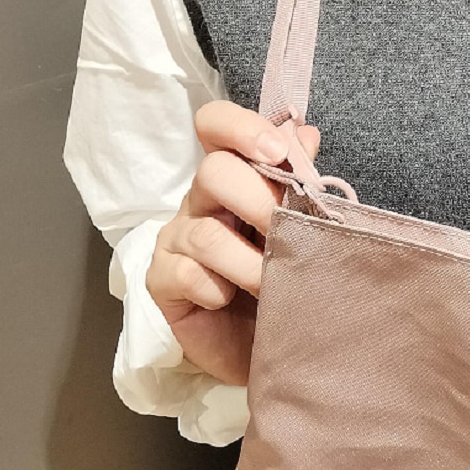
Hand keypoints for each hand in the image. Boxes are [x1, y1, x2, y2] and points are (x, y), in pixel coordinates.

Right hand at [145, 101, 320, 385]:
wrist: (270, 343)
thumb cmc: (283, 277)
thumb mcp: (299, 228)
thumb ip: (299, 182)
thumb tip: (306, 133)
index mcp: (233, 177)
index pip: (216, 126)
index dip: (240, 127)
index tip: (275, 151)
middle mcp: (200, 201)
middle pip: (213, 172)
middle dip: (257, 199)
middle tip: (287, 231)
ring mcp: (177, 240)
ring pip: (206, 233)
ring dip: (247, 259)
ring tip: (271, 282)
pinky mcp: (162, 282)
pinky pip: (186, 274)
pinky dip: (216, 288)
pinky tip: (230, 299)